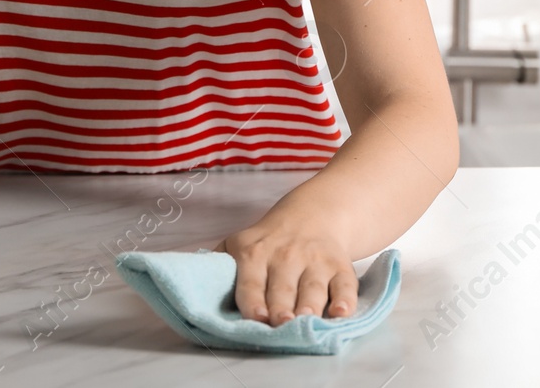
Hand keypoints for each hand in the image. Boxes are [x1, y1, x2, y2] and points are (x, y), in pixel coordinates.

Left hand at [213, 211, 357, 323]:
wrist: (312, 216)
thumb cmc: (267, 242)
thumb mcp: (238, 244)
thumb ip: (218, 265)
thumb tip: (194, 287)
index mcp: (254, 253)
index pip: (251, 282)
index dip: (253, 301)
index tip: (256, 318)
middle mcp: (286, 256)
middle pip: (283, 289)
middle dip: (281, 308)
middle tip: (280, 323)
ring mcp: (315, 260)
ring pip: (313, 288)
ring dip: (309, 306)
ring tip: (306, 320)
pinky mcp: (340, 266)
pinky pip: (345, 284)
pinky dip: (345, 300)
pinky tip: (341, 313)